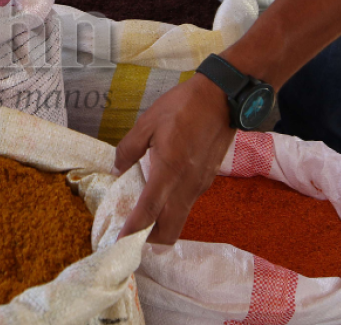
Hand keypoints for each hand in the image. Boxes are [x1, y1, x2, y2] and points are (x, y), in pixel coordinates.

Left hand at [114, 74, 235, 243]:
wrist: (222, 98)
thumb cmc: (183, 106)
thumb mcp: (147, 122)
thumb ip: (129, 148)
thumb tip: (117, 168)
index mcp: (169, 170)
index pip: (150, 210)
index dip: (134, 230)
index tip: (120, 243)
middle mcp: (187, 185)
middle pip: (170, 230)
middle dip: (150, 238)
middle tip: (131, 232)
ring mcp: (200, 185)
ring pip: (179, 218)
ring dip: (161, 223)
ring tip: (141, 212)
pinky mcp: (207, 180)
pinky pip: (187, 203)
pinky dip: (172, 207)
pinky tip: (161, 191)